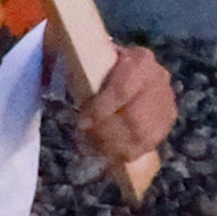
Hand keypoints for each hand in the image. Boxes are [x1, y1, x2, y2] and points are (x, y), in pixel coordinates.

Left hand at [72, 41, 173, 173]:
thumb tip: (48, 79)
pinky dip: (128, 154)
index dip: (101, 110)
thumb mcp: (85, 58)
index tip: (82, 123)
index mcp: (139, 59)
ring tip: (94, 151)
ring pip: (144, 135)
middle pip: (135, 118)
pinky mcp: (168, 119)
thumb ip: (75, 70)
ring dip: (116, 148)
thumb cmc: (97, 62)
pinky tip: (109, 157)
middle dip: (107, 134)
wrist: (121, 65)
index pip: (123, 90)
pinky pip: (150, 144)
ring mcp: (166, 100)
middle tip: (85, 142)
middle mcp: (158, 77)